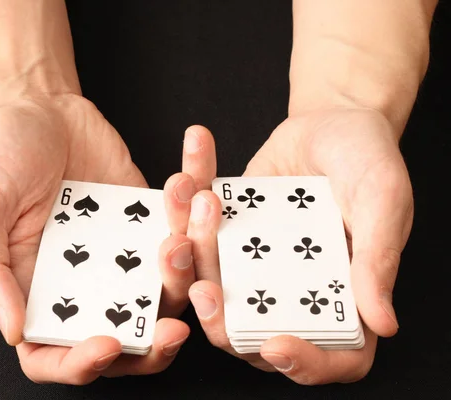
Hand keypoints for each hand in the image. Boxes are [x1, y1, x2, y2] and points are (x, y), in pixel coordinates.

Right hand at [0, 93, 199, 383]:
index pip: (53, 355)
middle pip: (123, 339)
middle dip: (154, 343)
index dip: (81, 365)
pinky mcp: (148, 222)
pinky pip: (181, 232)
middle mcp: (83, 285)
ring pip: (164, 291)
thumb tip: (13, 332)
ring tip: (185, 223)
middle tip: (175, 328)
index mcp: (35, 293)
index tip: (107, 344)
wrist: (38, 106)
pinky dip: (193, 215)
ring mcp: (121, 256)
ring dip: (184, 269)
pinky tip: (189, 182)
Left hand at [183, 109, 412, 383]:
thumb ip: (377, 259)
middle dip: (220, 317)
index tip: (275, 345)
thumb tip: (383, 323)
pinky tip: (184, 178)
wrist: (329, 122)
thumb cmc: (368, 159)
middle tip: (205, 289)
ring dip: (192, 253)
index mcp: (343, 297)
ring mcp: (255, 267)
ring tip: (195, 200)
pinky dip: (184, 210)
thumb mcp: (382, 201)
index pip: (331, 356)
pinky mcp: (227, 236)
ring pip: (213, 284)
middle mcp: (293, 292)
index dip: (303, 365)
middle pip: (253, 332)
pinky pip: (197, 234)